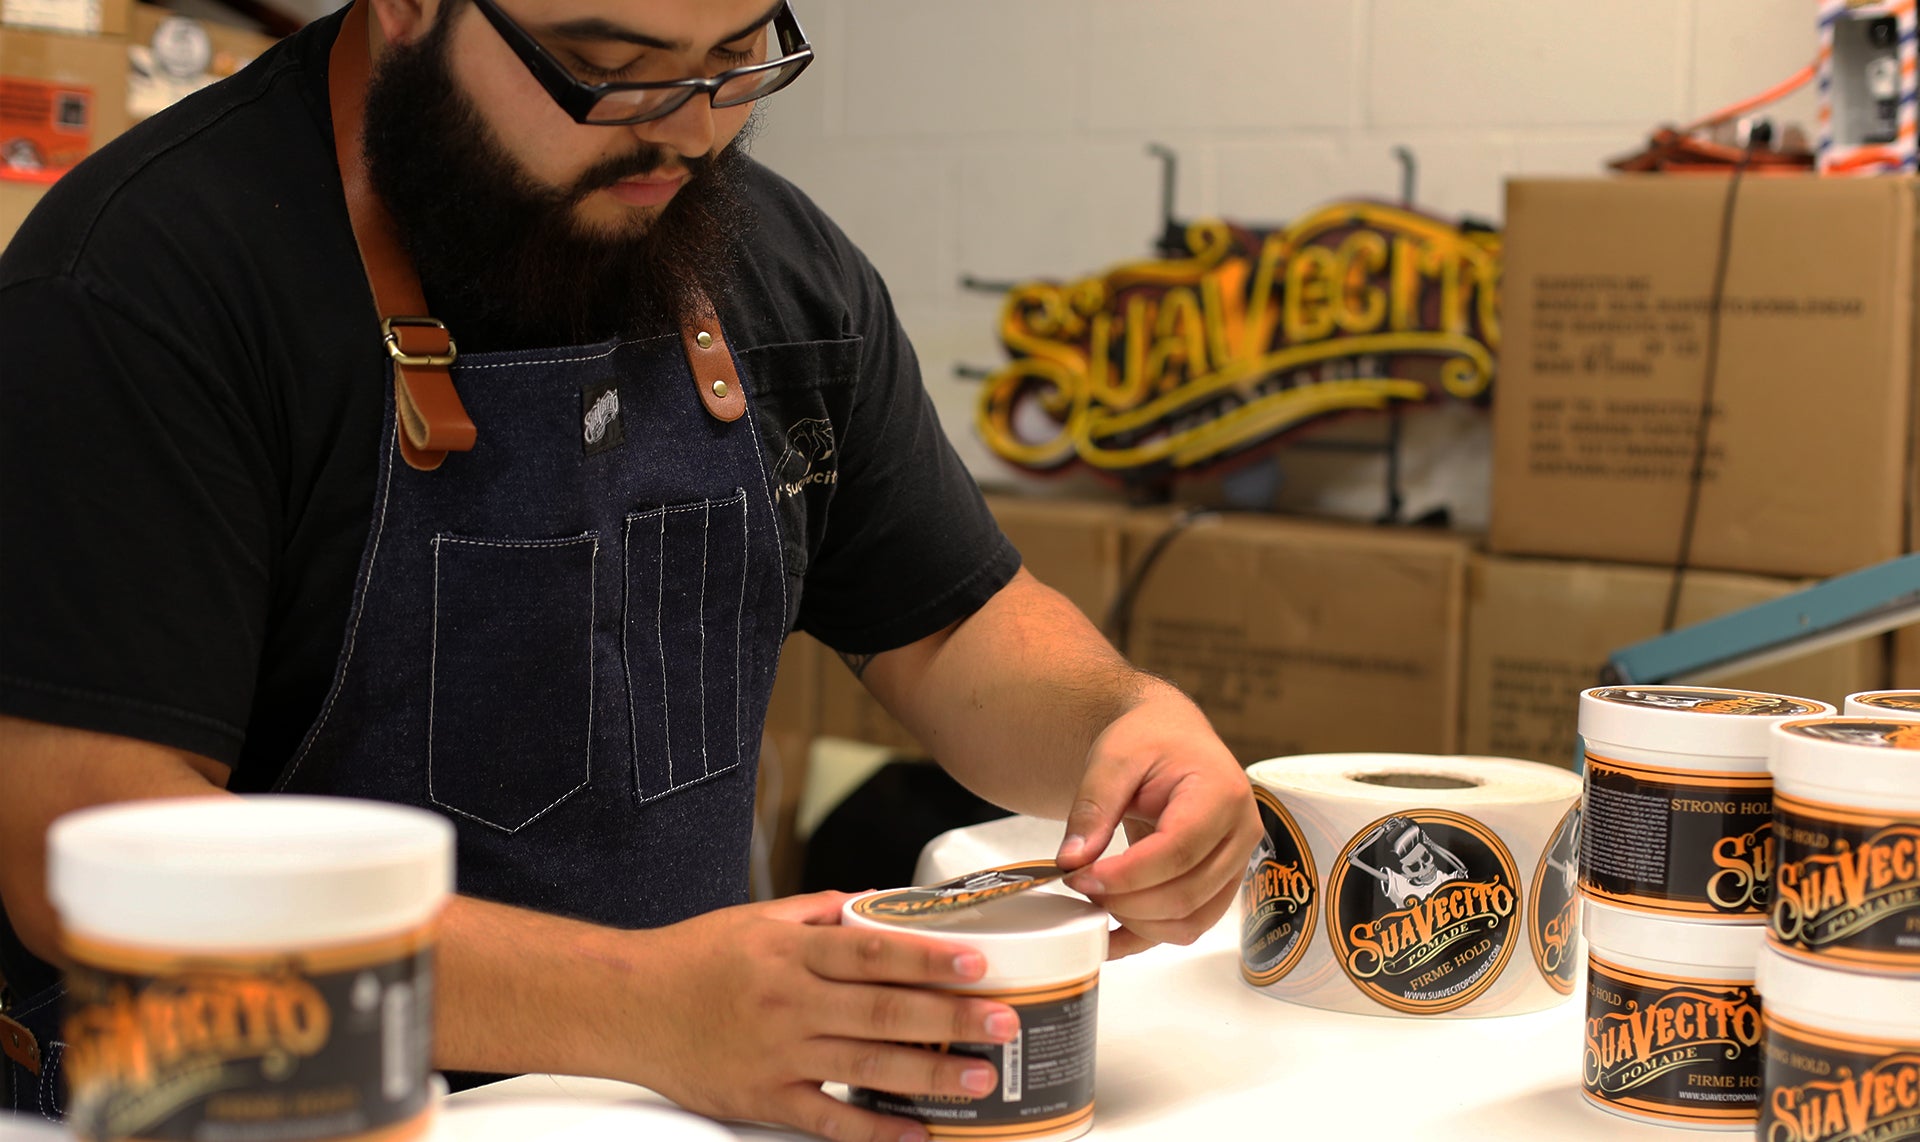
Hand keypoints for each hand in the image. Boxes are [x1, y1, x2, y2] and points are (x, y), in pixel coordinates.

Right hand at [630, 891, 1018, 1141]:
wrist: (626, 1006)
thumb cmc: (692, 960)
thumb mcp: (757, 920)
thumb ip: (821, 914)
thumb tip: (879, 905)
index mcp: (792, 954)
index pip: (873, 952)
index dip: (928, 958)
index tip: (976, 964)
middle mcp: (789, 1002)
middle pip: (883, 1010)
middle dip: (950, 1018)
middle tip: (1002, 1022)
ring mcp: (778, 1054)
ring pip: (866, 1068)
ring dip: (929, 1075)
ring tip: (979, 1080)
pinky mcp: (763, 1099)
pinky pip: (827, 1121)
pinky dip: (874, 1132)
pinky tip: (916, 1134)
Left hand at [1053, 681, 1261, 958]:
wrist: (1172, 736)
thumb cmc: (1149, 740)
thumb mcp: (1113, 758)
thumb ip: (1093, 808)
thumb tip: (1072, 861)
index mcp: (1220, 793)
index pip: (1178, 851)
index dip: (1127, 875)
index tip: (1080, 876)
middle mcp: (1240, 833)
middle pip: (1186, 893)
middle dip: (1126, 901)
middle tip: (1079, 886)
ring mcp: (1236, 864)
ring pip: (1191, 920)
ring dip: (1138, 923)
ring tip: (1095, 899)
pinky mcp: (1221, 884)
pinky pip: (1189, 926)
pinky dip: (1148, 936)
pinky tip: (1109, 933)